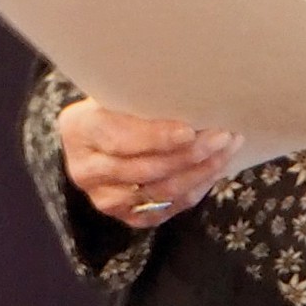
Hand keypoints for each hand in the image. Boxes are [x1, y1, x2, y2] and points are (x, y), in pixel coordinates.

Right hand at [57, 99, 241, 230]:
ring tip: (227, 150)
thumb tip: (192, 89)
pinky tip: (214, 169)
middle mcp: (86, 169)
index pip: (120, 138)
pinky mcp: (126, 215)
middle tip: (223, 136)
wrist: (100, 137)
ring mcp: (104, 197)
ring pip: (161, 192)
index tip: (190, 130)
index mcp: (79, 129)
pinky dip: (195, 189)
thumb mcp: (120, 91)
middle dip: (190, 154)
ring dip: (200, 172)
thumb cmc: (117, 105)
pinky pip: (168, 208)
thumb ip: (143, 95)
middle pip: (144, 169)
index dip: (156, 137)